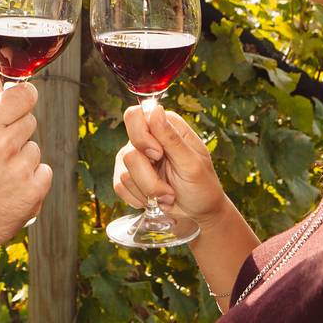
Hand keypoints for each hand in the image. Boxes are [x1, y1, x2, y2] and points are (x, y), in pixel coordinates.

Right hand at [0, 77, 51, 261]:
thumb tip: (1, 81)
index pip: (25, 94)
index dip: (22, 98)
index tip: (18, 104)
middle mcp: (4, 145)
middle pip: (29, 121)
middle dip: (14, 131)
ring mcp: (20, 171)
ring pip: (34, 149)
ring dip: (20, 158)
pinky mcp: (32, 196)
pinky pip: (44, 173)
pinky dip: (30, 180)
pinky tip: (6, 190)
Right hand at [112, 103, 226, 226]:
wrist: (197, 213)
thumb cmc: (202, 186)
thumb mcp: (192, 163)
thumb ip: (171, 138)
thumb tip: (155, 109)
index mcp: (165, 126)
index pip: (135, 117)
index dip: (141, 137)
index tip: (158, 154)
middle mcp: (147, 139)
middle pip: (128, 151)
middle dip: (148, 176)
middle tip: (168, 186)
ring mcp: (135, 157)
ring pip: (124, 173)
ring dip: (149, 191)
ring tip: (168, 195)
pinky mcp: (127, 176)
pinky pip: (120, 186)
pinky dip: (139, 198)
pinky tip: (155, 200)